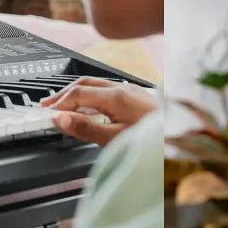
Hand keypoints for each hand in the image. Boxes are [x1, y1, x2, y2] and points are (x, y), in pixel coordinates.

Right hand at [39, 76, 156, 145]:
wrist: (182, 141)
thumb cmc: (154, 142)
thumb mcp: (115, 140)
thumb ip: (87, 128)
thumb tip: (61, 119)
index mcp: (116, 96)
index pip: (77, 93)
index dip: (59, 104)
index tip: (45, 114)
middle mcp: (124, 89)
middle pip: (85, 84)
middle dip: (64, 94)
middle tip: (47, 106)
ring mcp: (132, 92)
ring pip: (97, 86)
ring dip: (77, 95)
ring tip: (64, 107)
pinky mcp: (138, 99)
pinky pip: (108, 92)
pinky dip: (92, 98)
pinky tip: (91, 110)